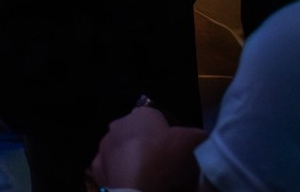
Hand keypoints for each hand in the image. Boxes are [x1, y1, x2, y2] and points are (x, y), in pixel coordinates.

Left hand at [89, 105, 207, 191]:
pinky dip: (121, 175)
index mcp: (142, 115)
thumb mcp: (193, 144)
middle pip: (139, 134)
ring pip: (123, 151)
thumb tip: (202, 137)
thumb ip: (199, 136)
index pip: (158, 119)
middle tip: (164, 165)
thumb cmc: (165, 161)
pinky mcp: (97, 168)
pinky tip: (134, 183)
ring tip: (149, 177)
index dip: (169, 135)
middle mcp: (119, 125)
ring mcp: (105, 147)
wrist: (137, 190)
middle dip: (148, 146)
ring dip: (132, 160)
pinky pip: (112, 169)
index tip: (177, 152)